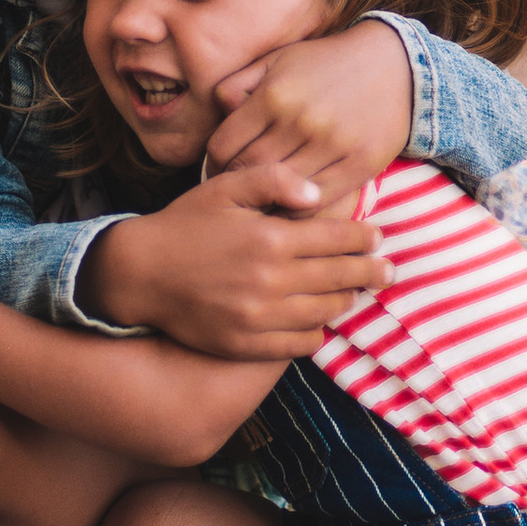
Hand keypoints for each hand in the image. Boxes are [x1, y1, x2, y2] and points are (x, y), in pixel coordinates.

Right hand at [85, 168, 387, 359]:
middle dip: (372, 272)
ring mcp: (259, 317)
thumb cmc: (185, 224)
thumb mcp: (225, 186)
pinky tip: (318, 320)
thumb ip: (275, 181)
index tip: (377, 237)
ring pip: (326, 312)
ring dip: (345, 300)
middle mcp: (271, 280)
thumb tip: (318, 195)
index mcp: (271, 238)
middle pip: (342, 278)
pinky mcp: (246, 344)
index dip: (365, 238)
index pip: (338, 239)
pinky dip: (315, 332)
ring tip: (352, 292)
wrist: (138, 273)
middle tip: (387, 270)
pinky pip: (299, 344)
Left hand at [205, 16, 411, 206]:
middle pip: (248, 171)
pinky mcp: (359, 166)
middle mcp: (299, 121)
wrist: (396, 67)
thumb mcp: (277, 60)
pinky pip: (316, 203)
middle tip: (236, 190)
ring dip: (265, 201)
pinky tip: (292, 205)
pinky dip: (297, 211)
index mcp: (273, 95)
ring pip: (279, 191)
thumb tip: (219, 118)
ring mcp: (332, 146)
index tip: (221, 168)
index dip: (215, 163)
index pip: (224, 146)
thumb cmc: (327, 64)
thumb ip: (238, 85)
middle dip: (236, 184)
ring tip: (260, 200)